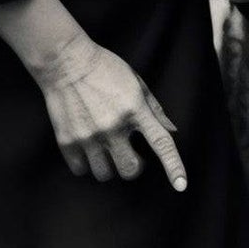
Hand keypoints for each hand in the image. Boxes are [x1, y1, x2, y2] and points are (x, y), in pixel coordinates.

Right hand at [28, 30, 187, 189]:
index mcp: (135, 110)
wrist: (66, 62)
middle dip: (133, 166)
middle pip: (130, 170)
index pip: (161, 143)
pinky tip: (87, 148)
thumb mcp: (137, 83)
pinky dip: (86, 164)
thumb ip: (154, 110)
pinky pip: (81, 170)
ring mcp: (89, 136)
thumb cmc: (105, 69)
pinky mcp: (67, 141)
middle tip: (128, 153)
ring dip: (108, 166)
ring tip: (104, 148)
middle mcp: (113, 126)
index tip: (181, 185)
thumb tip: (171, 132)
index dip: (173, 167)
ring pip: (105, 174)